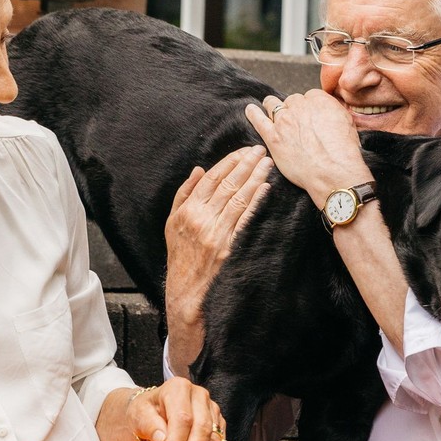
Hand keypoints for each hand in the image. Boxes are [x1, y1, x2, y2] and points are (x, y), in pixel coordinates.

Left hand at [124, 379, 228, 440]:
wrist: (152, 413)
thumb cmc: (144, 412)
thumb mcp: (138, 415)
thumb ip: (149, 425)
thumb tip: (163, 439)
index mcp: (179, 388)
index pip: (183, 418)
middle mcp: (200, 396)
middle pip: (203, 430)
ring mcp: (212, 411)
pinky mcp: (218, 426)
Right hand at [164, 145, 271, 373]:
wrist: (186, 289)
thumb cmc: (180, 254)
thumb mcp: (172, 223)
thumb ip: (184, 194)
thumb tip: (200, 170)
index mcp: (188, 210)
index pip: (212, 178)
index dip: (230, 162)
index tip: (243, 151)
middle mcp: (202, 219)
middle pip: (228, 185)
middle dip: (246, 164)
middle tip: (261, 150)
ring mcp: (217, 233)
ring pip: (239, 198)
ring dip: (255, 178)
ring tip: (267, 164)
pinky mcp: (230, 246)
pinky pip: (245, 219)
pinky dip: (256, 201)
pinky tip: (265, 188)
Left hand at [244, 92, 369, 203]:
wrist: (333, 171)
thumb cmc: (344, 152)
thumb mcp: (348, 124)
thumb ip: (335, 113)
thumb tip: (332, 113)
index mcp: (319, 100)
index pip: (309, 96)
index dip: (309, 107)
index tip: (309, 115)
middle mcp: (300, 106)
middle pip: (292, 100)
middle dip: (293, 109)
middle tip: (296, 122)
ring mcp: (284, 121)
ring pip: (273, 105)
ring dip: (273, 107)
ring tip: (271, 109)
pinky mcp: (273, 137)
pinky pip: (258, 120)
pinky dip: (253, 113)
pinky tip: (250, 110)